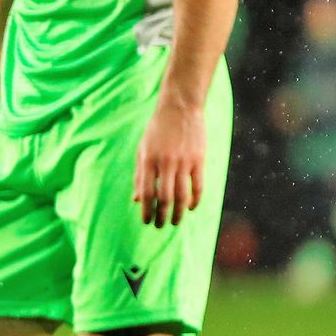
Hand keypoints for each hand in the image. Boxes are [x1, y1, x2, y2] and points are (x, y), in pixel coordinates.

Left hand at [134, 94, 204, 227]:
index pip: (147, 192)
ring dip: (178, 213)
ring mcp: (184, 162)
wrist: (180, 108)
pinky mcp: (199, 160)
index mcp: (148, 160)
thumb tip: (136, 199)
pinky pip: (198, 186)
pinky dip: (195, 200)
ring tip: (175, 222)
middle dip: (162, 216)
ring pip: (182, 195)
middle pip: (165, 198)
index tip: (146, 222)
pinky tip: (191, 208)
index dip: (146, 210)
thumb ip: (140, 175)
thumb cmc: (157, 131)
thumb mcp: (143, 149)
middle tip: (161, 227)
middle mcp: (166, 163)